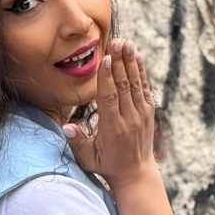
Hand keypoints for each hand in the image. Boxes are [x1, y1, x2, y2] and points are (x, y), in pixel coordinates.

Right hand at [63, 39, 155, 188]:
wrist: (136, 174)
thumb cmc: (107, 165)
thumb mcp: (88, 159)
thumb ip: (77, 143)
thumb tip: (65, 127)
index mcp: (113, 129)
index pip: (109, 98)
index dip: (107, 77)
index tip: (105, 59)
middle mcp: (129, 119)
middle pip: (123, 85)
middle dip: (119, 62)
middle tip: (115, 41)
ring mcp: (141, 115)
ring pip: (135, 84)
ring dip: (130, 62)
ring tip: (126, 43)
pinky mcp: (148, 112)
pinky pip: (144, 88)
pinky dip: (141, 71)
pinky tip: (137, 56)